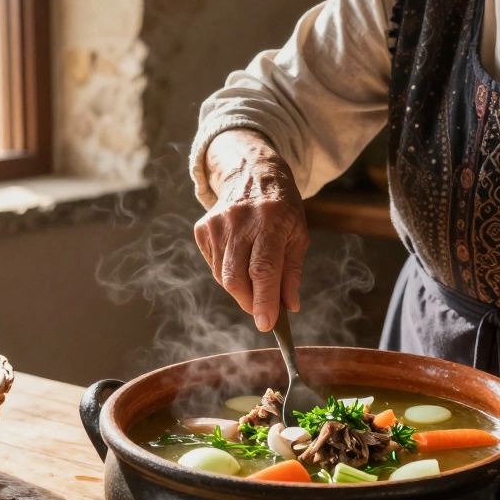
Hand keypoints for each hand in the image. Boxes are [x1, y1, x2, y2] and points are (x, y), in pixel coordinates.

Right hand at [194, 129, 310, 331]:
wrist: (252, 174)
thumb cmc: (282, 209)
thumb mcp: (298, 235)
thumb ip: (292, 272)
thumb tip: (290, 306)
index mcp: (270, 221)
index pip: (263, 269)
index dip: (264, 300)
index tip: (267, 324)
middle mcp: (239, 221)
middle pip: (236, 277)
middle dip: (249, 302)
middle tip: (263, 310)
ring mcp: (216, 224)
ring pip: (223, 276)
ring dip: (240, 289)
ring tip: (254, 280)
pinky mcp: (202, 229)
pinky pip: (213, 266)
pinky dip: (227, 274)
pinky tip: (239, 260)